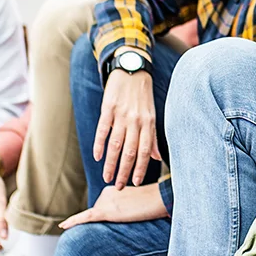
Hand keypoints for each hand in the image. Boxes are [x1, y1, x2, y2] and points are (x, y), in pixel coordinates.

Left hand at [58, 182, 167, 229]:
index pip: (104, 206)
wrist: (159, 199)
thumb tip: (128, 213)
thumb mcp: (138, 201)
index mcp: (113, 188)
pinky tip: (63, 225)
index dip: (113, 214)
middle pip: (98, 212)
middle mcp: (105, 193)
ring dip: (105, 222)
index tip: (123, 214)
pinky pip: (85, 218)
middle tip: (130, 215)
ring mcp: (104, 202)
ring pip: (96, 218)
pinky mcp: (105, 212)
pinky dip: (73, 221)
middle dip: (109, 219)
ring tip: (129, 217)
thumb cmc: (153, 201)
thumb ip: (127, 205)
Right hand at [93, 68, 159, 188]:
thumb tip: (158, 158)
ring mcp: (121, 115)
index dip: (140, 168)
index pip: (145, 151)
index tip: (134, 183)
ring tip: (107, 177)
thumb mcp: (152, 114)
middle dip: (124, 171)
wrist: (131, 69)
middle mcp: (136, 121)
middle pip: (130, 151)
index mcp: (148, 123)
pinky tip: (97, 157)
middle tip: (118, 186)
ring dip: (111, 163)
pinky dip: (99, 144)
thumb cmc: (142, 95)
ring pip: (116, 144)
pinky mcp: (108, 108)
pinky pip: (103, 129)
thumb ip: (152, 137)